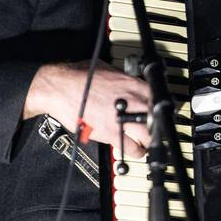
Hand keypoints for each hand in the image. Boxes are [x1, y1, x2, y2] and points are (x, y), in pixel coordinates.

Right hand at [23, 61, 152, 157]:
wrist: (59, 89)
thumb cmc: (78, 77)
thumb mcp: (106, 68)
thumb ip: (121, 77)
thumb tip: (126, 80)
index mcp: (132, 84)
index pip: (158, 97)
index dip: (160, 106)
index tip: (159, 111)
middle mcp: (132, 101)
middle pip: (158, 117)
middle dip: (158, 124)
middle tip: (156, 128)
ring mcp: (123, 119)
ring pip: (150, 135)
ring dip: (151, 140)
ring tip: (149, 142)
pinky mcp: (111, 134)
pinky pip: (132, 148)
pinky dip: (137, 151)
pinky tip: (136, 151)